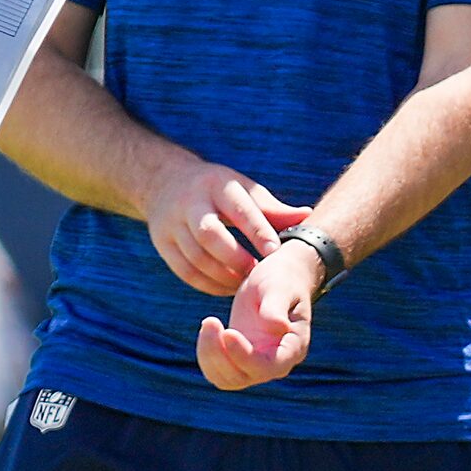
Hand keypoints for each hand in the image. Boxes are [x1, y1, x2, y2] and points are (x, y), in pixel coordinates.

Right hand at [144, 161, 309, 295]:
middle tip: (257, 273)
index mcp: (217, 184)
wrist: (167, 182)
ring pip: (195, 257)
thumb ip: (272, 208)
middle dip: (235, 257)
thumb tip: (308, 216)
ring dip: (222, 276)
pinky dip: (207, 284)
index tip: (275, 253)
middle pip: (209, 234)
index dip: (257, 232)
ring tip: (244, 285)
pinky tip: (226, 288)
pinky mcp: (162, 243)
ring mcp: (172, 223)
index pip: (238, 209)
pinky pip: (185, 271)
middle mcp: (191, 202)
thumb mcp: (243, 190)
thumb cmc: (219, 190)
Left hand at [198, 240, 321, 389]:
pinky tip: (208, 328)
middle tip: (210, 320)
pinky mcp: (239, 358)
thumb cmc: (282, 278)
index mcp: (293, 347)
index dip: (244, 356)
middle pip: (243, 377)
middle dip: (220, 355)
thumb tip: (278, 327)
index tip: (228, 332)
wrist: (278, 278)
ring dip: (210, 356)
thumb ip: (276, 306)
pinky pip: (217, 371)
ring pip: (226, 379)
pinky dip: (207, 354)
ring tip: (208, 322)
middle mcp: (276, 362)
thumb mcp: (279, 286)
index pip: (268, 367)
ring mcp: (256, 363)